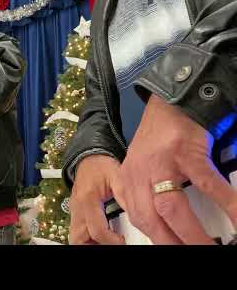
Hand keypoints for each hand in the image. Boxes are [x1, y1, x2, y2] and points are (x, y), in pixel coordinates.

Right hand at [69, 155, 125, 244]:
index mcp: (88, 199)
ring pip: (75, 238)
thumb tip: (139, 216)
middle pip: (78, 239)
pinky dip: (89, 239)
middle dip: (95, 246)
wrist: (88, 160)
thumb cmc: (102, 167)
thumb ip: (126, 196)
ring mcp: (74, 212)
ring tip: (108, 241)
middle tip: (112, 243)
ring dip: (90, 243)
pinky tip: (102, 237)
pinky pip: (78, 233)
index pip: (97, 229)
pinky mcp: (75, 214)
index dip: (112, 240)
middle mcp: (77, 208)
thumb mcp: (118, 176)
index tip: (124, 240)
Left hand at [117, 94, 236, 243]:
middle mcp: (141, 173)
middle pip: (152, 220)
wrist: (172, 101)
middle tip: (195, 253)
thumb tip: (161, 225)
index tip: (170, 249)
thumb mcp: (140, 167)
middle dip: (173, 243)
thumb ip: (144, 194)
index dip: (156, 240)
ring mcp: (162, 162)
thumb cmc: (158, 137)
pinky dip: (225, 205)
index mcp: (130, 180)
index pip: (139, 218)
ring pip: (173, 208)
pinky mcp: (186, 152)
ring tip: (212, 246)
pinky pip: (208, 185)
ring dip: (192, 234)